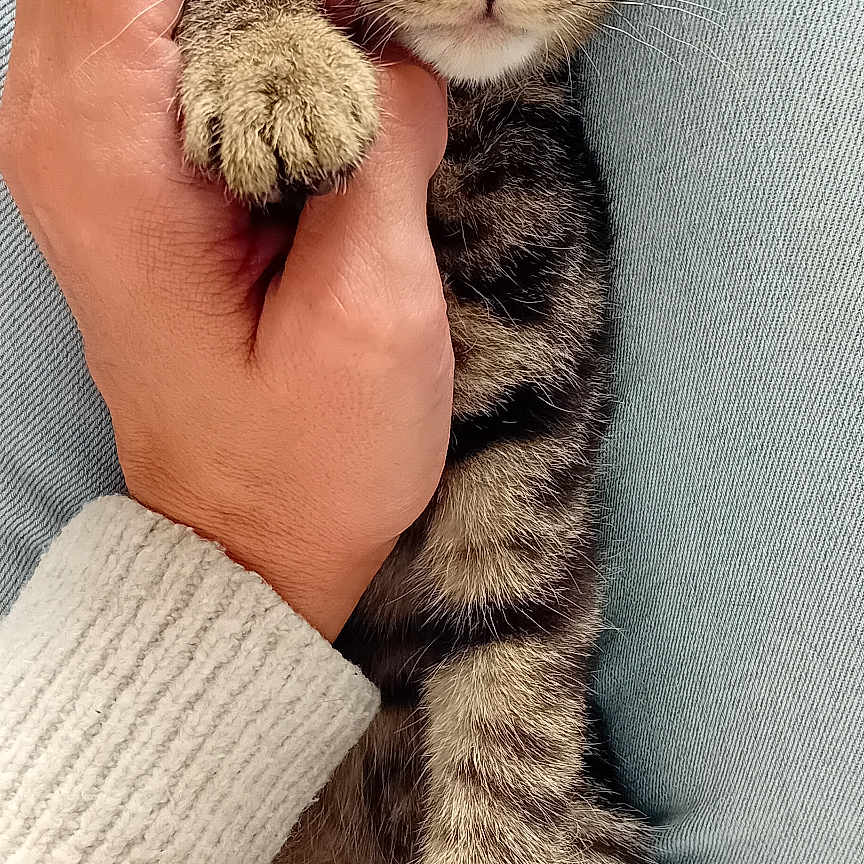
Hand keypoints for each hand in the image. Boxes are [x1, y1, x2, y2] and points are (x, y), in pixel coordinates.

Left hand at [0, 0, 451, 640]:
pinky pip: (179, 45)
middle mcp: (69, 132)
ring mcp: (93, 149)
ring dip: (268, 17)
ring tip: (355, 70)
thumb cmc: (307, 458)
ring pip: (159, 2)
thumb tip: (396, 63)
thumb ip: (381, 149)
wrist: (252, 536)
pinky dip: (257, 38)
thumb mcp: (370, 311)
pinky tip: (328, 93)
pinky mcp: (138, 175)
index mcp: (107, 154)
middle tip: (369, 35)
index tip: (355, 19)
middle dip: (281, 0)